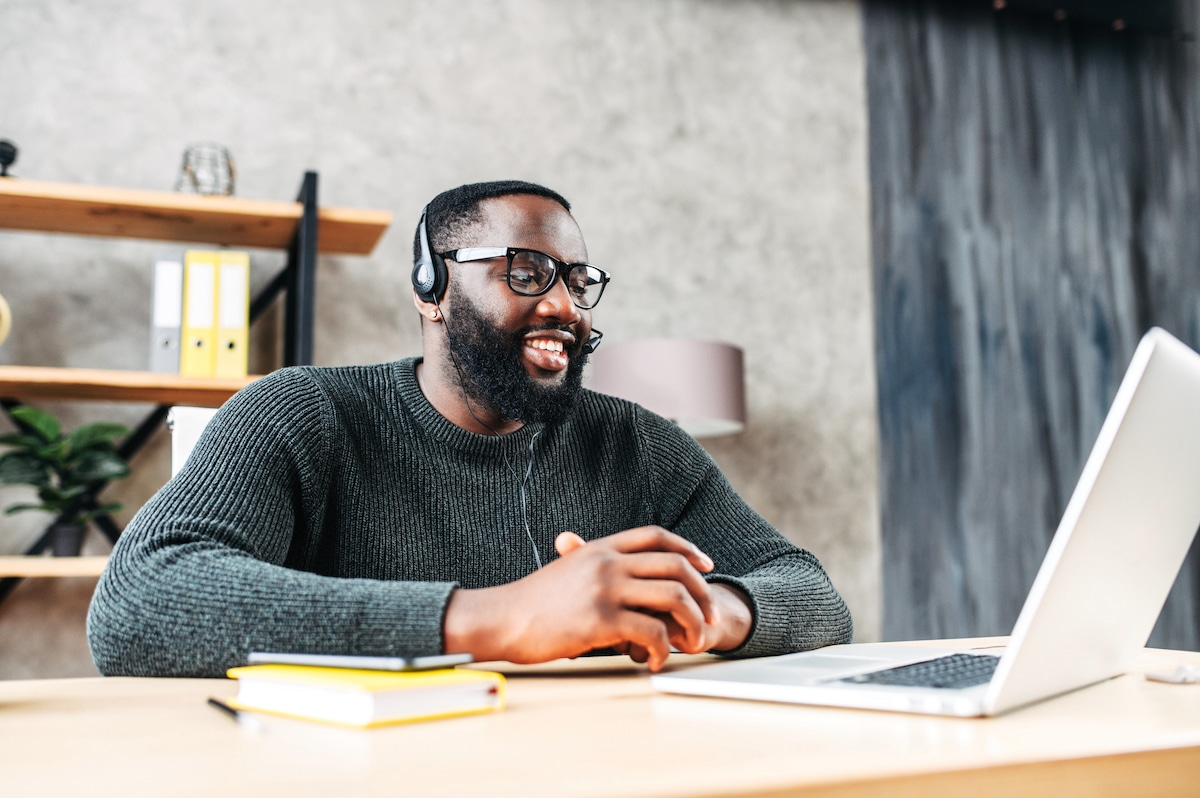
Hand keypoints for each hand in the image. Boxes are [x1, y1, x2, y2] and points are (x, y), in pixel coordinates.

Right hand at [443, 526, 718, 670]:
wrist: (502, 617)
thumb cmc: (531, 602)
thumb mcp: (567, 569)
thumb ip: (594, 566)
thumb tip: (619, 573)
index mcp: (601, 547)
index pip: (656, 536)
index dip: (687, 549)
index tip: (705, 565)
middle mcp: (608, 562)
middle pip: (675, 566)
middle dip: (701, 592)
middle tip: (710, 615)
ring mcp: (606, 589)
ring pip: (672, 598)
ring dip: (692, 623)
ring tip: (692, 642)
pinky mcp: (601, 620)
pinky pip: (652, 632)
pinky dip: (663, 648)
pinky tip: (655, 659)